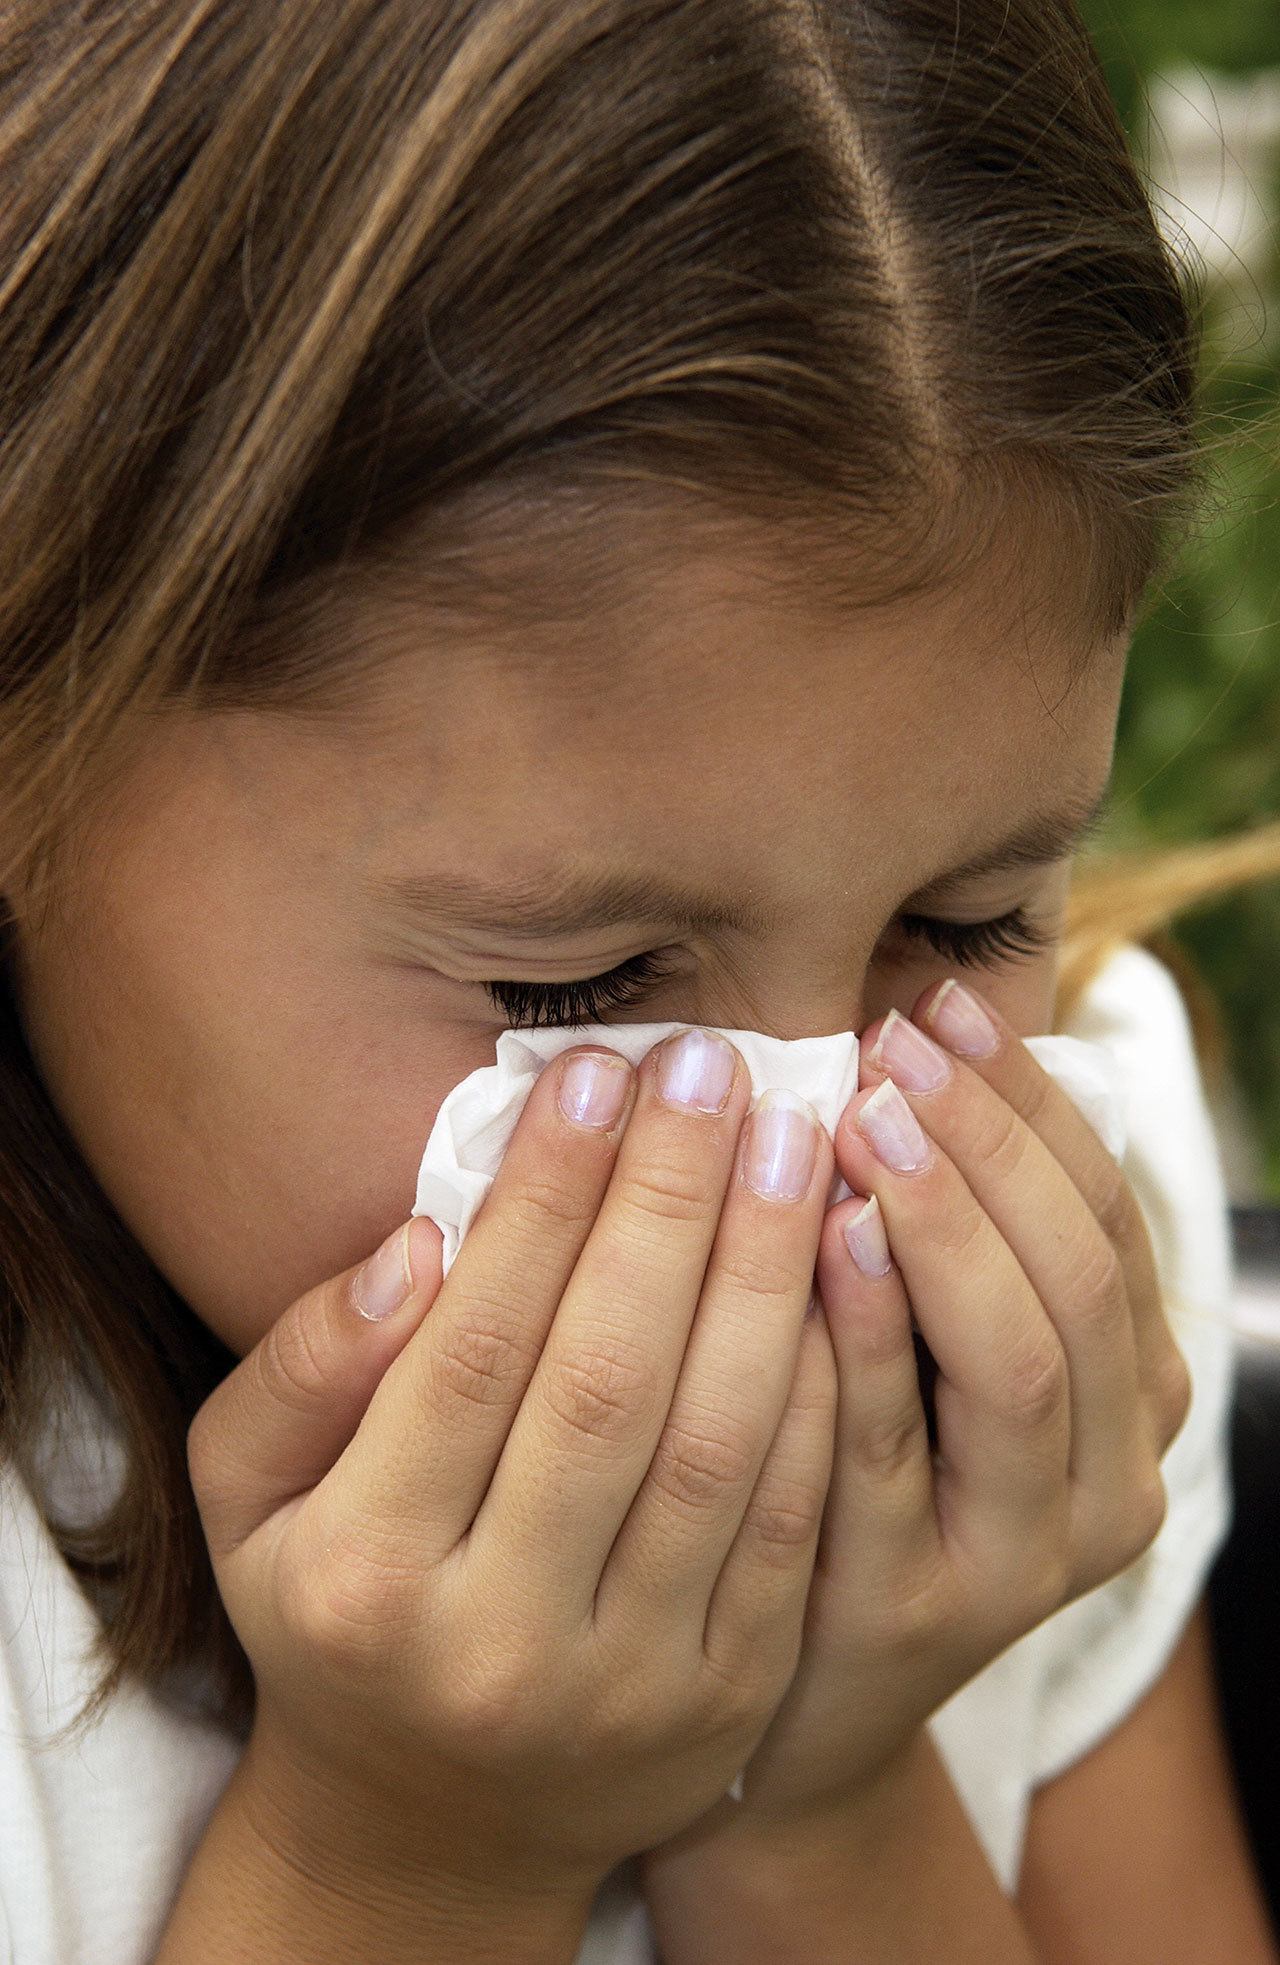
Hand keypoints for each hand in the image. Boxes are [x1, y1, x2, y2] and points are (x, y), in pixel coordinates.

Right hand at [185, 1029, 839, 1909]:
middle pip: (610, 1382)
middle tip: (715, 1067)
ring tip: (796, 1134)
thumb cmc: (334, 1612)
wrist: (436, 1826)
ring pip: (725, 1442)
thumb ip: (302, 1367)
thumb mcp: (247, 1500)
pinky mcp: (734, 1693)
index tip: (591, 1075)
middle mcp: (503, 1642)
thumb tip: (420, 1240)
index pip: (474, 1350)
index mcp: (366, 1576)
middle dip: (672, 1203)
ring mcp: (635, 1682)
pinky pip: (798, 1511)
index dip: (542, 1201)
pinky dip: (826, 1373)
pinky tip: (839, 1259)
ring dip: (771, 1269)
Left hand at [642, 974, 1192, 1867]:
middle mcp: (1113, 1472)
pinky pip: (897, 1451)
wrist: (793, 1690)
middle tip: (895, 1043)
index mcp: (1132, 1385)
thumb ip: (947, 1226)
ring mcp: (1029, 1556)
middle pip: (1078, 1275)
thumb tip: (905, 1030)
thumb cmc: (856, 1471)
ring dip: (947, 1221)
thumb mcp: (934, 1349)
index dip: (1028, 1100)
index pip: (1105, 1211)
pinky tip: (820, 1236)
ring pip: (1022, 1362)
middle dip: (990, 1140)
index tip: (938, 1002)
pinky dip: (870, 1332)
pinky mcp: (924, 1610)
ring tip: (868, 1116)